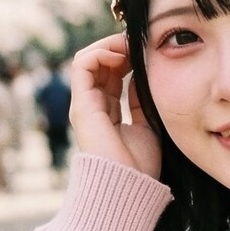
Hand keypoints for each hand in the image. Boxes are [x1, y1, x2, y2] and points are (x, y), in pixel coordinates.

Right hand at [68, 32, 162, 180]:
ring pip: (88, 59)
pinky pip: (83, 65)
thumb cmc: (140, 166)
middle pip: (100, 65)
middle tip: (140, 43)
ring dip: (110, 46)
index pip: (112, 75)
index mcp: (107, 113)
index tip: (147, 52)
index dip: (128, 58)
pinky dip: (101, 52)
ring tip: (131, 45)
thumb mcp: (147, 125)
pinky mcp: (81, 104)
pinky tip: (122, 54)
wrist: (127, 187)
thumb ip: (143, 101)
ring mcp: (84, 104)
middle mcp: (92, 106)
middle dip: (120, 48)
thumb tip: (144, 75)